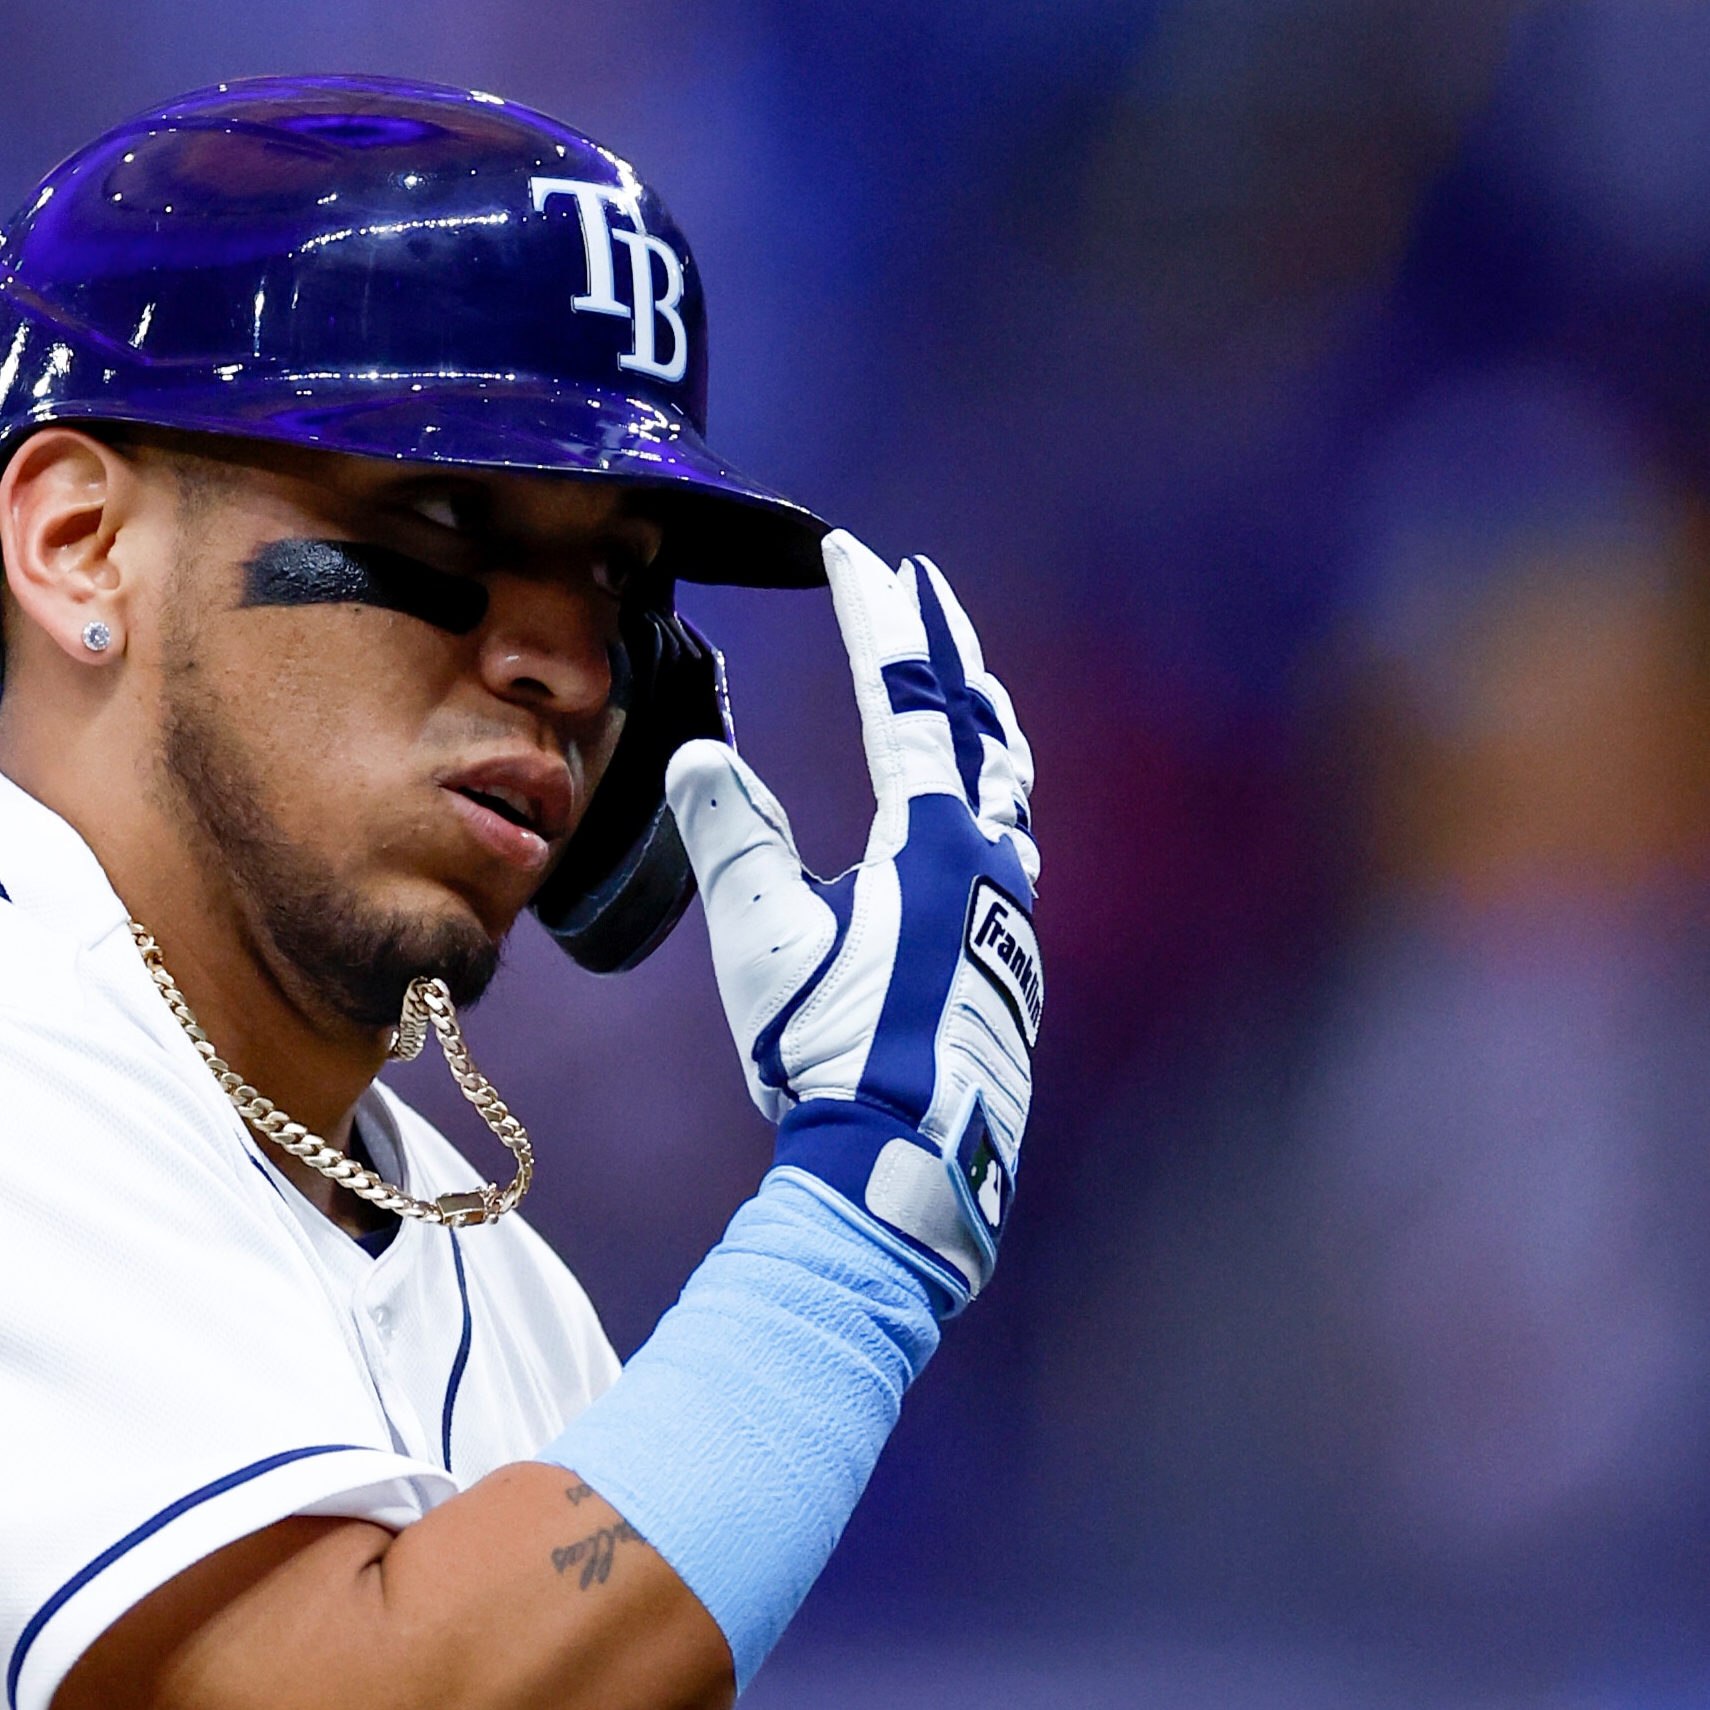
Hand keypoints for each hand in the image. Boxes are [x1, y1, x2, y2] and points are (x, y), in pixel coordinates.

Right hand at [665, 530, 1038, 1307]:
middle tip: (922, 586)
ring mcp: (1009, 908)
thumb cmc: (833, 1047)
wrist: (908, 1156)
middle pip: (978, 721)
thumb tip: (699, 757)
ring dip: (980, 718)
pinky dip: (986, 792)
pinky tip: (971, 815)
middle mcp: (988, 857)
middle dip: (945, 646)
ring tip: (963, 684)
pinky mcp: (1008, 956)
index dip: (878, 617)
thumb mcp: (766, 937)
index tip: (857, 553)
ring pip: (1009, 781)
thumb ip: (733, 837)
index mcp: (933, 837)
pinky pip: (1006, 839)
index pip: (906, 697)